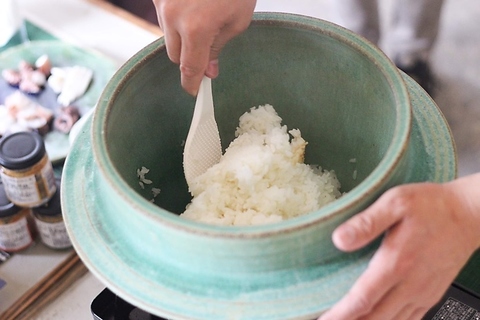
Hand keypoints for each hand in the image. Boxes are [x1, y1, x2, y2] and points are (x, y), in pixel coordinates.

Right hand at [153, 0, 255, 94]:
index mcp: (196, 27)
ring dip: (183, 36)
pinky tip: (192, 5)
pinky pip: (164, 16)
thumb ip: (219, 48)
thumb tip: (208, 70)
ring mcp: (161, 2)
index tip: (193, 91)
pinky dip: (176, 17)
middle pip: (175, 56)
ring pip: (168, 36)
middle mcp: (172, 16)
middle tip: (207, 47)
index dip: (191, 83)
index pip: (189, 68)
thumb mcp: (237, 19)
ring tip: (203, 15)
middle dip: (190, 57)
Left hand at [319, 173, 479, 319]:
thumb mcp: (395, 203)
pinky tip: (377, 319)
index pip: (362, 300)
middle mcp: (411, 285)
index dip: (340, 314)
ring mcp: (423, 293)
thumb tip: (339, 240)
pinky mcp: (431, 294)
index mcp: (397, 263)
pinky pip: (409, 319)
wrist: (469, 214)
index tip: (323, 319)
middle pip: (375, 318)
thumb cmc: (431, 206)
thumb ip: (367, 222)